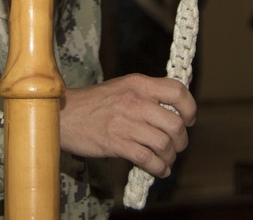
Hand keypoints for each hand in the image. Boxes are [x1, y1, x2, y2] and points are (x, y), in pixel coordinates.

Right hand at [60, 74, 195, 178]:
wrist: (63, 115)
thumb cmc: (95, 102)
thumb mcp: (124, 86)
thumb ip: (151, 89)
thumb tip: (185, 84)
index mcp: (138, 83)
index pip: (177, 91)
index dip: (190, 108)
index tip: (189, 119)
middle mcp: (135, 100)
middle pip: (175, 122)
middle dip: (182, 139)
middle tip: (177, 144)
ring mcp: (125, 123)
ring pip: (164, 143)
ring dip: (170, 156)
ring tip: (166, 159)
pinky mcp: (116, 143)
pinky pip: (148, 159)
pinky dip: (159, 168)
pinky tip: (159, 169)